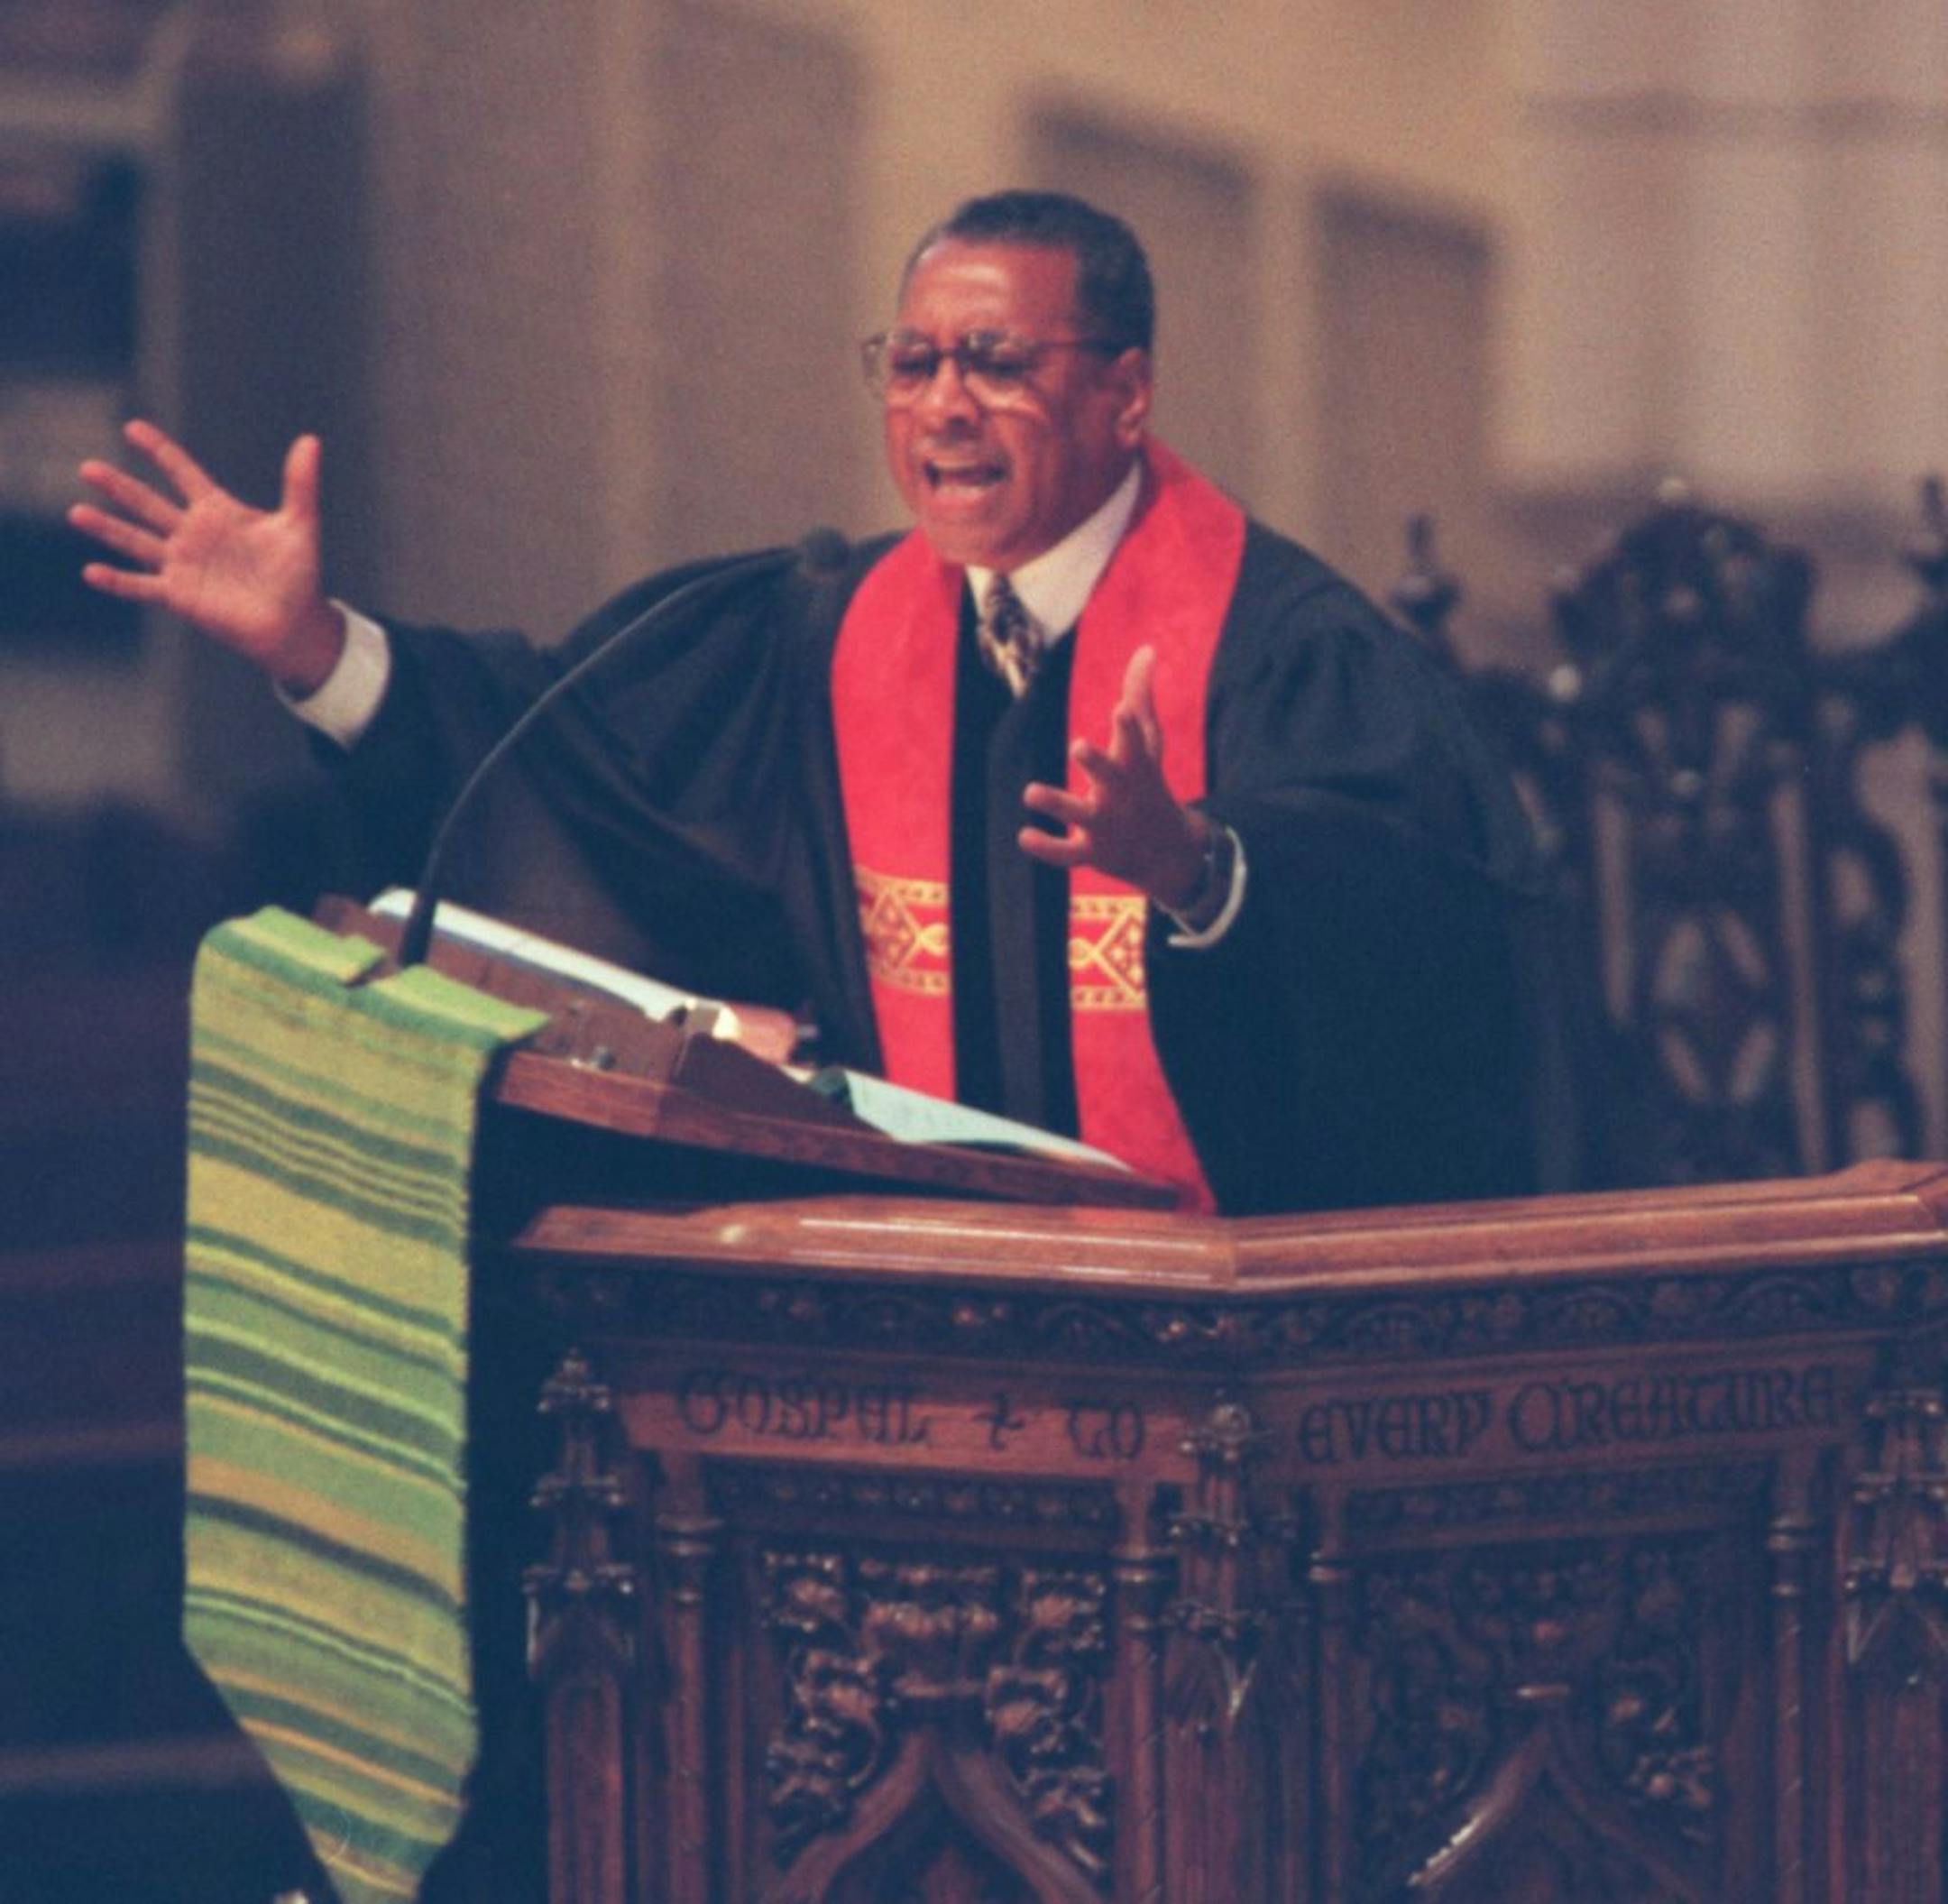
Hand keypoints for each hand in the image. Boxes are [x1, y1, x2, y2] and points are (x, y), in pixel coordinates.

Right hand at [71, 419, 344, 692]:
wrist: (294, 622)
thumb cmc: (298, 573)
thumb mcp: (300, 524)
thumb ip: (300, 484)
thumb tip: (311, 440)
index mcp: (216, 511)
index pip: (182, 473)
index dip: (160, 451)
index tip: (133, 428)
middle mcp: (192, 534)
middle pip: (147, 503)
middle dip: (119, 487)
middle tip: (88, 468)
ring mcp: (182, 564)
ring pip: (136, 541)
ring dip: (108, 528)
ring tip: (77, 513)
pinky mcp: (179, 596)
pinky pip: (142, 586)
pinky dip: (117, 581)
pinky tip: (91, 572)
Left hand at [1018, 645, 1208, 909]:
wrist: (1167, 852)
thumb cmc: (1147, 784)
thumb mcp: (1148, 743)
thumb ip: (1140, 696)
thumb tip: (1146, 649)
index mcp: (1136, 768)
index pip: (1137, 744)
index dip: (1130, 727)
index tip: (1120, 709)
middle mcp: (1122, 796)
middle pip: (1111, 777)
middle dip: (1096, 763)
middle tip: (1077, 745)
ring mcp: (1108, 826)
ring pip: (1082, 816)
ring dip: (1057, 804)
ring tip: (1030, 792)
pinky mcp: (1093, 853)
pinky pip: (1068, 854)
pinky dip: (1047, 847)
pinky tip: (1024, 835)